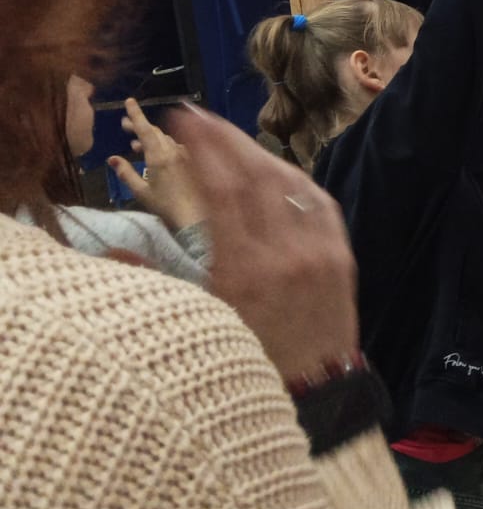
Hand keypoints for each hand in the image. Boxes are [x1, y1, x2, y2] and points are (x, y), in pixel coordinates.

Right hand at [107, 98, 203, 229]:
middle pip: (155, 132)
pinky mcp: (193, 160)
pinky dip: (163, 146)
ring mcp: (185, 154)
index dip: (136, 114)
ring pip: (165, 139)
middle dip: (139, 127)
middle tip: (124, 126)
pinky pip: (176, 146)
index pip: (146, 129)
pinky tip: (156, 155)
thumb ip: (125, 173)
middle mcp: (174, 150)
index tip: (129, 101)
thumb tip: (112, 158)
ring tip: (134, 145)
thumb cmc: (165, 205)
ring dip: (150, 138)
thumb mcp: (141, 191)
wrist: (195, 216)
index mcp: (159, 156)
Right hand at [169, 105, 358, 381]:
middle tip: (200, 116)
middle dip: (225, 139)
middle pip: (255, 177)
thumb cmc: (249, 361)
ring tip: (230, 138)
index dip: (203, 149)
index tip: (183, 120)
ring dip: (258, 154)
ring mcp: (317, 251)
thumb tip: (115, 252)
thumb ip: (159, 283)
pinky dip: (295, 180)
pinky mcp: (341, 255)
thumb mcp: (200, 323)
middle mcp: (282, 254)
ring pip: (289, 184)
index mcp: (241, 271)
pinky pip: (319, 203)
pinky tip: (277, 169)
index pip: (222, 191)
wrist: (315, 392)